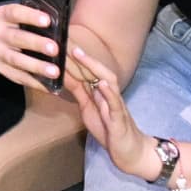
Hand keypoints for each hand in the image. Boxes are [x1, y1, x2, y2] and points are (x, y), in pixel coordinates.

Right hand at [0, 0, 63, 89]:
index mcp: (3, 14)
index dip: (30, 16)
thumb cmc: (23, 24)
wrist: (5, 42)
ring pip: (16, 60)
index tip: (48, 20)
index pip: (14, 12)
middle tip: (55, 49)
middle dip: (36, 44)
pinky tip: (50, 87)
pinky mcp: (0, 68)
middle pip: (16, 38)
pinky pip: (17, 77)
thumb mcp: (25, 10)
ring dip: (36, 67)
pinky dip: (34, 82)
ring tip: (55, 72)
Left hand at [64, 45, 160, 181]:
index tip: (60, 41)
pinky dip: (109, 93)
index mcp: (99, 90)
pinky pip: (116, 104)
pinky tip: (102, 83)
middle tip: (65, 39)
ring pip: (108, 81)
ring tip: (80, 54)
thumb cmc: (108, 129)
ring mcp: (115, 104)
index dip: (73, 55)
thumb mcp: (87, 107)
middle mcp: (108, 93)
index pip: (86, 69)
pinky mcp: (120, 119)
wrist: (130, 152)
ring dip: (94, 66)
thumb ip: (78, 91)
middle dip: (81, 54)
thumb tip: (63, 73)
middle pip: (96, 69)